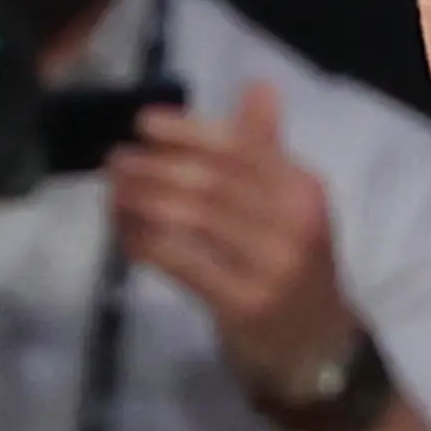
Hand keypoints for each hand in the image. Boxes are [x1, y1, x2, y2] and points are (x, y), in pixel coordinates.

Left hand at [107, 84, 356, 390]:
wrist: (318, 344)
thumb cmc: (292, 263)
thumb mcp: (291, 204)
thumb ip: (267, 148)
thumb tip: (260, 86)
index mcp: (304, 188)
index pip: (238, 148)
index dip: (187, 132)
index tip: (143, 124)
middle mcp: (294, 223)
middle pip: (209, 181)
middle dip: (154, 167)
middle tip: (115, 160)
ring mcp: (271, 267)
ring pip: (191, 220)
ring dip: (141, 201)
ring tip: (113, 192)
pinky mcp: (244, 305)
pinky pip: (181, 263)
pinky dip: (145, 244)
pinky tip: (124, 235)